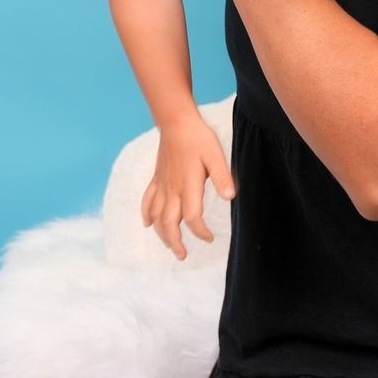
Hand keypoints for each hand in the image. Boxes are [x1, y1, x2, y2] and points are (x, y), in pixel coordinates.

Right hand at [140, 113, 234, 259]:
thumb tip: (231, 197)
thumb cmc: (199, 138)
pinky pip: (147, 200)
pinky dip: (146, 214)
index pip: (193, 217)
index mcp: (188, 186)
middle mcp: (172, 189)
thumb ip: (222, 177)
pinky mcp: (157, 177)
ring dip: (161, 233)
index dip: (200, 232)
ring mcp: (162, 184)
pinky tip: (147, 223)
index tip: (209, 238)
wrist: (176, 121)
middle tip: (183, 255)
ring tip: (170, 244)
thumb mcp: (216, 156)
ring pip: (156, 216)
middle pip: (169, 223)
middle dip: (175, 242)